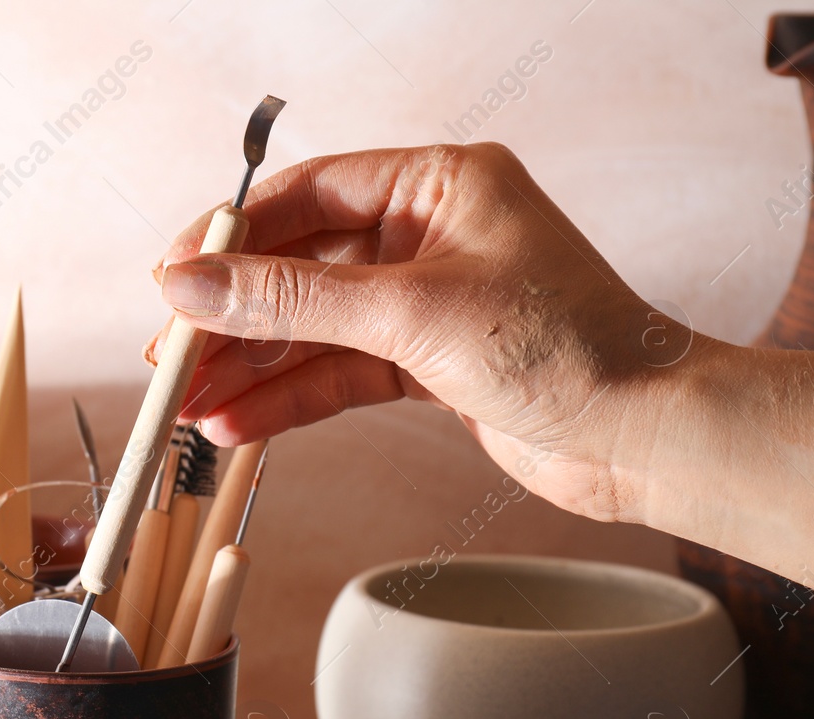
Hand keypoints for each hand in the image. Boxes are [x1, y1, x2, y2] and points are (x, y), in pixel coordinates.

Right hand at [148, 142, 681, 523]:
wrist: (643, 438)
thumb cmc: (567, 349)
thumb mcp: (409, 313)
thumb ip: (292, 300)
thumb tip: (193, 284)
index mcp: (438, 184)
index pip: (306, 196)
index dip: (230, 239)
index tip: (170, 278)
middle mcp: (428, 234)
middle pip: (298, 267)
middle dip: (232, 318)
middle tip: (171, 357)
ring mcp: (425, 300)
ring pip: (312, 328)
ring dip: (251, 368)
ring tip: (192, 407)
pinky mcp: (426, 362)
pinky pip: (337, 372)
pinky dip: (289, 398)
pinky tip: (240, 424)